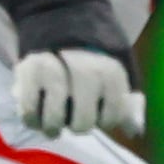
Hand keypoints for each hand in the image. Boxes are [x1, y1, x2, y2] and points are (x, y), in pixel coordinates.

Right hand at [11, 40, 140, 143]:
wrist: (60, 32)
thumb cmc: (92, 67)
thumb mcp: (116, 82)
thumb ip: (128, 107)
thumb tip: (135, 131)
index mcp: (113, 74)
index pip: (113, 117)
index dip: (104, 122)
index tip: (99, 112)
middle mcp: (86, 71)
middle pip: (83, 123)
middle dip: (79, 127)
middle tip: (74, 120)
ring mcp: (56, 70)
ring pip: (55, 121)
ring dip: (52, 129)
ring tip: (53, 125)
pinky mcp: (28, 71)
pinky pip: (29, 112)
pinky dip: (32, 121)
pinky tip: (37, 118)